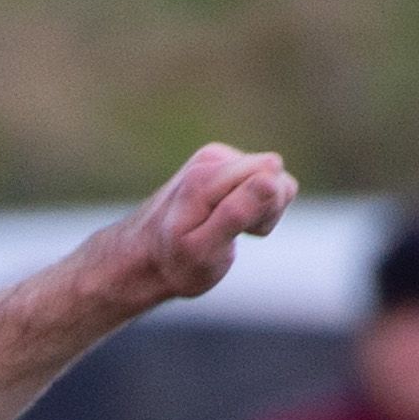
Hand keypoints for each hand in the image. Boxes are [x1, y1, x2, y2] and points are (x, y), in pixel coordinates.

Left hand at [101, 143, 299, 311]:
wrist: (143, 258)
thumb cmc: (175, 263)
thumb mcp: (207, 250)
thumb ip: (238, 213)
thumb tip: (271, 180)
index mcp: (207, 175)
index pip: (272, 178)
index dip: (267, 211)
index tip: (243, 232)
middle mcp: (213, 156)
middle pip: (276, 175)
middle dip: (266, 210)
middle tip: (233, 235)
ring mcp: (217, 157)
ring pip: (271, 179)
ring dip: (260, 211)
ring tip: (227, 231)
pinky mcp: (221, 165)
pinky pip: (260, 182)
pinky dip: (250, 206)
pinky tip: (225, 221)